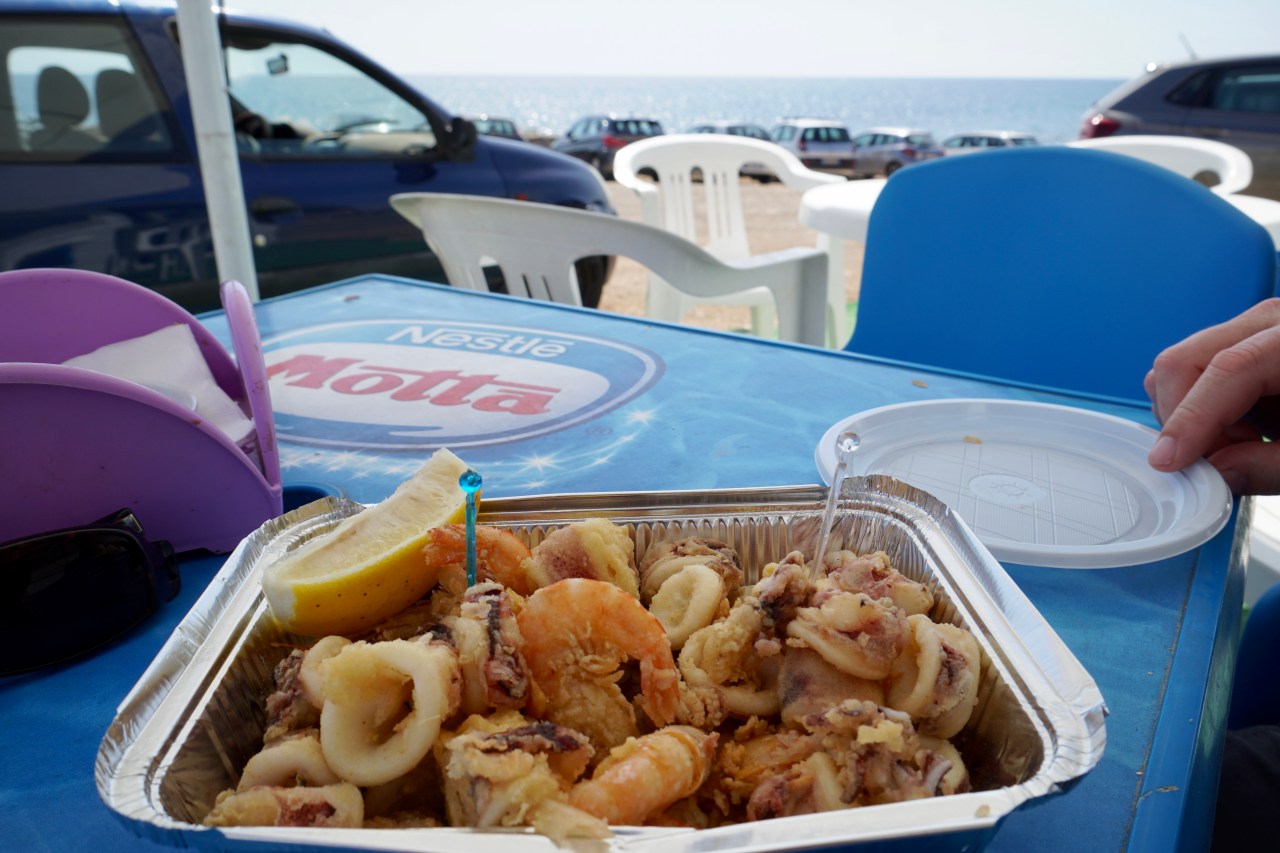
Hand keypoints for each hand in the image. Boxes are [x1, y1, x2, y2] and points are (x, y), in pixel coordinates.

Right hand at [1145, 298, 1279, 493]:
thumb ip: (1273, 467)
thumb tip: (1218, 473)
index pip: (1228, 368)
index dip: (1192, 418)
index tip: (1171, 461)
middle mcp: (1274, 322)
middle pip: (1188, 359)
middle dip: (1183, 418)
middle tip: (1209, 463)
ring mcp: (1257, 330)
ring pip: (1183, 366)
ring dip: (1192, 415)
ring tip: (1237, 446)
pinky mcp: (1248, 346)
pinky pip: (1198, 372)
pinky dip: (1203, 408)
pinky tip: (1241, 431)